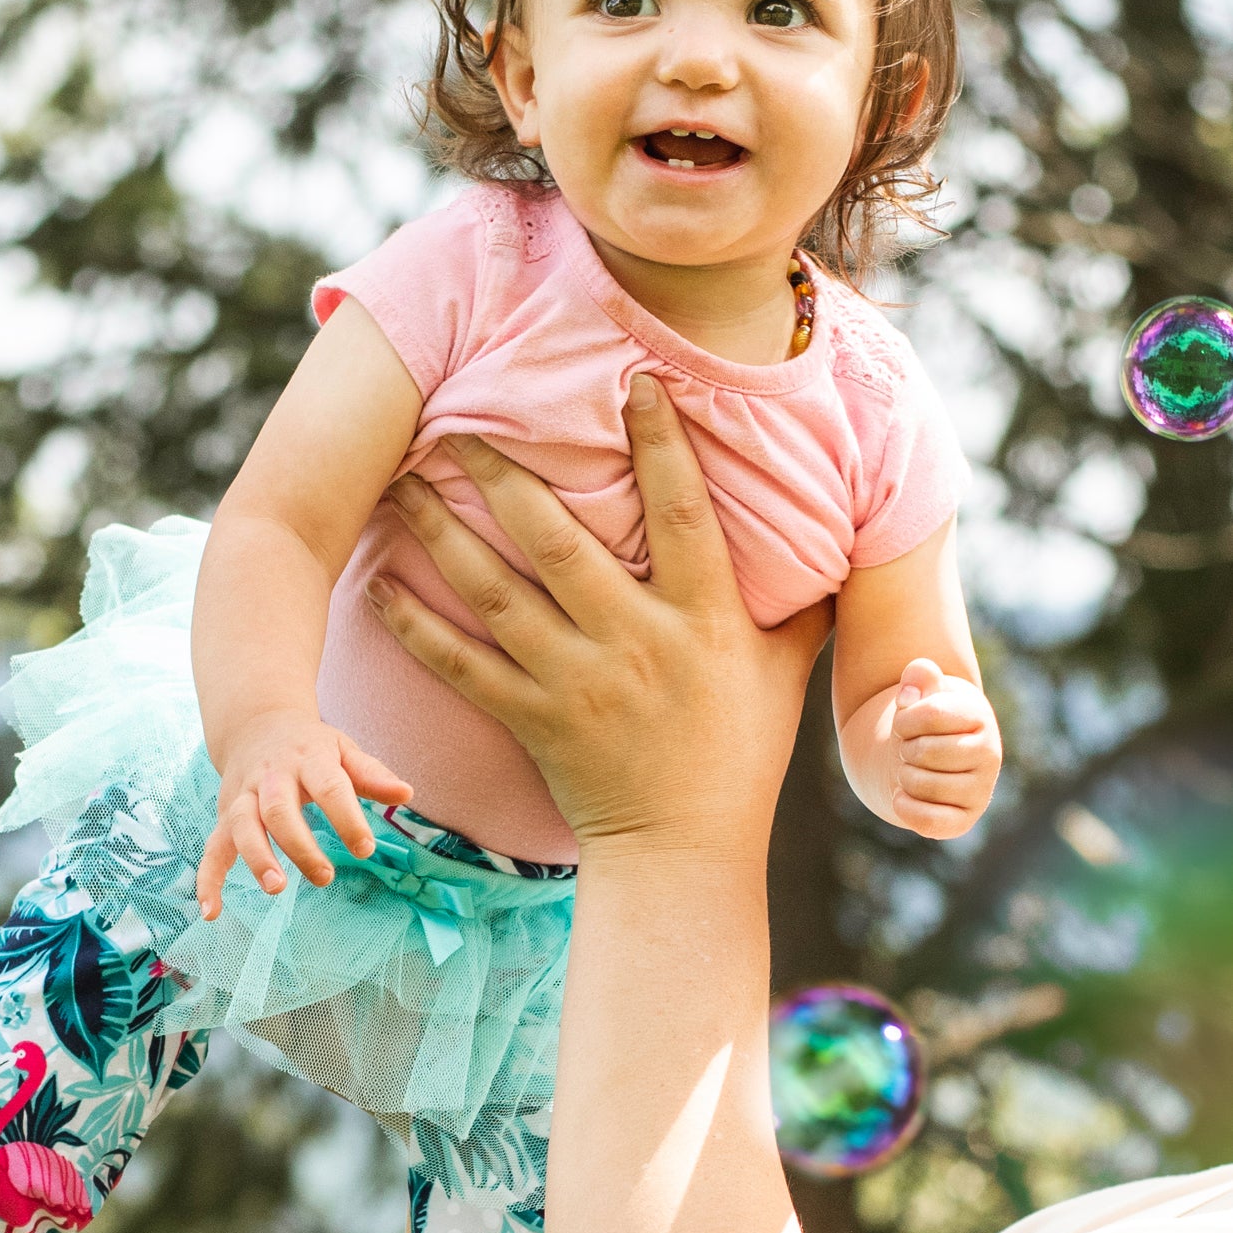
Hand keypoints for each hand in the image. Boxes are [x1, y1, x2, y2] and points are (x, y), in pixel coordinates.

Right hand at [197, 711, 412, 916]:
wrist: (256, 724)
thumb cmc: (310, 746)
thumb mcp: (343, 750)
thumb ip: (372, 774)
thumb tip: (407, 793)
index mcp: (308, 759)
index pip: (329, 788)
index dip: (347, 819)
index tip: (366, 849)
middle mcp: (270, 777)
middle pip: (278, 809)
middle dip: (299, 845)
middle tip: (324, 877)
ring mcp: (244, 796)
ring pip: (243, 826)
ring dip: (257, 857)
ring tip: (276, 888)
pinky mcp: (226, 816)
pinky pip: (212, 849)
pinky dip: (208, 879)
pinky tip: (212, 912)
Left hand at [366, 378, 830, 859]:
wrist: (684, 850)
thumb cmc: (740, 752)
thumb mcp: (788, 671)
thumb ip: (808, 600)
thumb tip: (856, 532)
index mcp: (704, 621)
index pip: (683, 515)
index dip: (660, 446)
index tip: (634, 383)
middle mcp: (636, 644)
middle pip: (560, 544)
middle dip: (505, 478)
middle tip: (457, 423)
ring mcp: (578, 684)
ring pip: (497, 596)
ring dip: (442, 538)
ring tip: (397, 486)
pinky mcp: (533, 722)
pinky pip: (462, 668)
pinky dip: (416, 629)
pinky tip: (375, 589)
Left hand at [888, 657, 1000, 837]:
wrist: (932, 759)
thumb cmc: (926, 722)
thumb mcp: (924, 693)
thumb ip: (920, 675)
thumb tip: (917, 674)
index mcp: (980, 718)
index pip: (932, 714)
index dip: (904, 719)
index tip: (904, 722)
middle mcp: (989, 755)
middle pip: (925, 752)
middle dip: (904, 749)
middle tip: (910, 750)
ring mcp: (979, 791)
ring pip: (922, 785)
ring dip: (903, 776)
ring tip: (912, 770)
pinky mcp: (963, 821)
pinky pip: (928, 820)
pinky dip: (904, 807)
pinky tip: (901, 796)